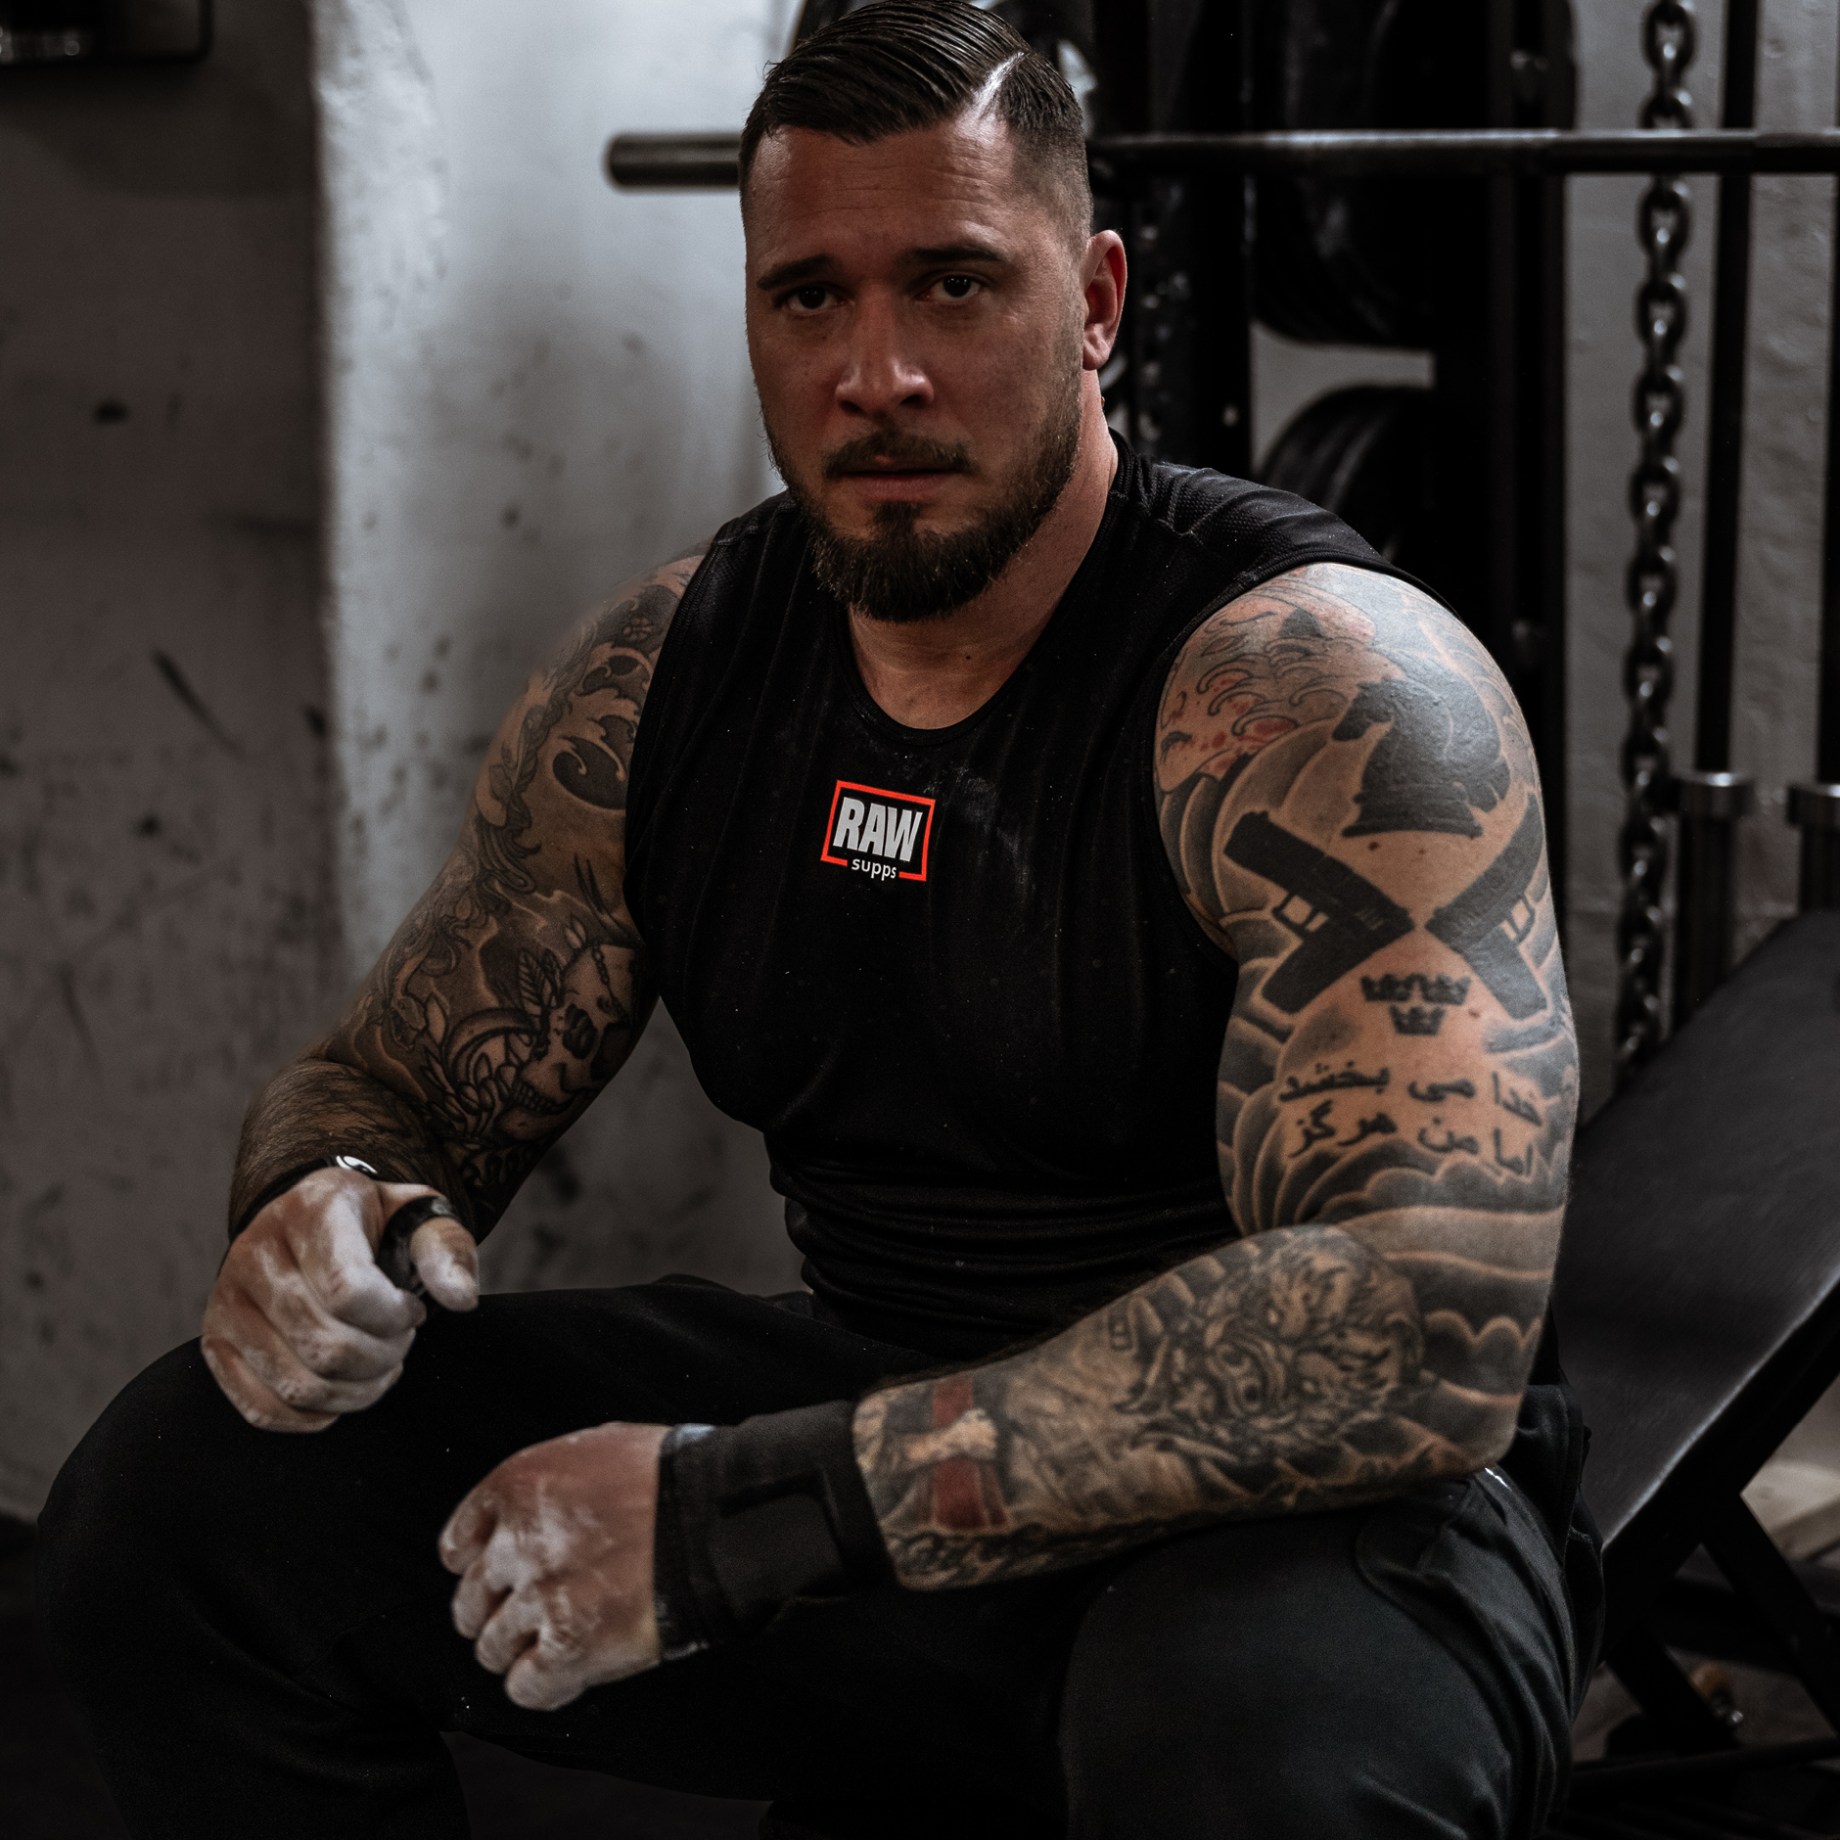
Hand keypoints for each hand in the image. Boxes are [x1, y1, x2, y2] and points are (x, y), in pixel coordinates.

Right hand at [201, 1165, 477, 1431]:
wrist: (316, 1222)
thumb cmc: (378, 1227)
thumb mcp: (421, 1218)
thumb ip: (447, 1251)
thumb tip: (461, 1300)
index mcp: (311, 1210)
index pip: (348, 1291)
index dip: (393, 1318)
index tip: (411, 1311)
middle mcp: (256, 1252)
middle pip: (326, 1346)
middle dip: (383, 1358)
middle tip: (399, 1342)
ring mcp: (227, 1300)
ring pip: (298, 1385)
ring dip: (357, 1391)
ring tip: (377, 1362)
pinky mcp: (215, 1342)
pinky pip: (263, 1409)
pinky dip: (315, 1416)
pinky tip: (343, 1390)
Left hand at [440, 1421, 666, 1709]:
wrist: (713, 1515)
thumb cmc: (670, 1475)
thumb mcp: (597, 1447)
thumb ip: (552, 1484)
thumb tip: (539, 1507)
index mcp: (518, 1486)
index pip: (459, 1544)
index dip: (475, 1566)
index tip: (490, 1577)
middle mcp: (517, 1542)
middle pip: (472, 1602)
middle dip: (494, 1613)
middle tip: (526, 1617)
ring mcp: (540, 1598)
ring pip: (492, 1649)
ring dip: (519, 1652)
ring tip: (553, 1646)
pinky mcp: (568, 1647)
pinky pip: (526, 1688)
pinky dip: (543, 1687)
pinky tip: (568, 1675)